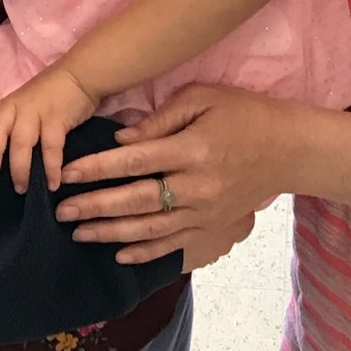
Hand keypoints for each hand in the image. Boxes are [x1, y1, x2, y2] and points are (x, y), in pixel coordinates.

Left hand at [0, 66, 98, 191]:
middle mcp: (18, 106)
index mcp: (8, 104)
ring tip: (22, 189)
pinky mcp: (57, 118)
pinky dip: (51, 167)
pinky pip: (51, 146)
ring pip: (21, 141)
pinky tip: (53, 183)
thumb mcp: (28, 103)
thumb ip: (16, 123)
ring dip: (21, 168)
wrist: (81, 75)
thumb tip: (7, 156)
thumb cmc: (53, 94)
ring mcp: (37, 111)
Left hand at [55, 84, 299, 265]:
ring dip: (109, 233)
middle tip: (61, 211)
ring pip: (149, 230)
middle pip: (135, 201)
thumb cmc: (243, 114)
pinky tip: (117, 253)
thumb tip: (121, 140)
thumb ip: (160, 119)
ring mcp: (205, 213)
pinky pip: (172, 246)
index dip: (97, 169)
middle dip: (94, 207)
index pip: (134, 162)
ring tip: (78, 233)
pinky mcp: (212, 229)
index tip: (68, 173)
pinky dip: (143, 252)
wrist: (289, 150)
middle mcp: (196, 188)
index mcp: (192, 150)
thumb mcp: (203, 97)